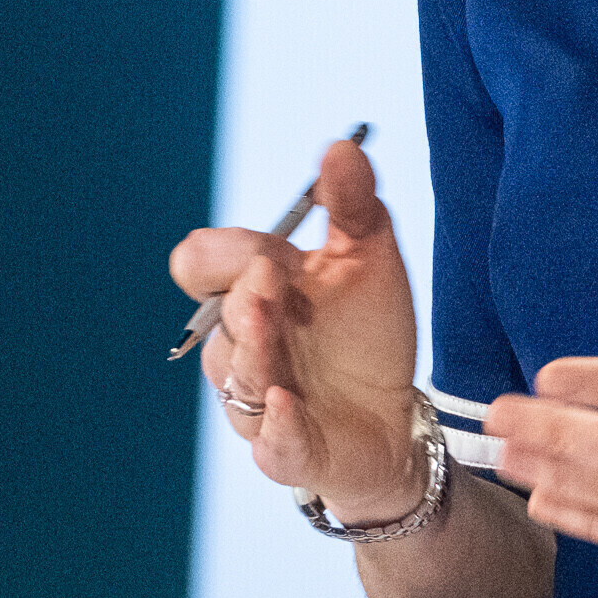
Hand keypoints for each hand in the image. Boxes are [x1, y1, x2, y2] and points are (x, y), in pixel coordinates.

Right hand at [166, 138, 426, 521]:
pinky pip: (272, 445)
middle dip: (242, 297)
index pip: (201, 265)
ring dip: (254, 352)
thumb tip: (341, 146)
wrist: (396, 412)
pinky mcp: (291, 452)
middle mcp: (246, 346)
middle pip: (219, 321)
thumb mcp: (369, 256)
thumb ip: (352, 202)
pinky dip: (278, 426)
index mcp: (254, 291)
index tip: (264, 248)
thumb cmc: (365, 331)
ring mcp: (261, 402)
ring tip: (271, 325)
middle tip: (269, 276)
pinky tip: (286, 402)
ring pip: (239, 379)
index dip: (220, 255)